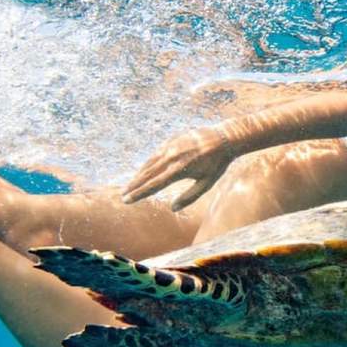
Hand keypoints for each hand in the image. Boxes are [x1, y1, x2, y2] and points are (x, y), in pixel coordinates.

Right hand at [122, 125, 236, 210]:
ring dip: (138, 175)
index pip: (154, 184)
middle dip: (134, 186)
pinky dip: (147, 164)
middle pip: (147, 174)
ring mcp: (170, 147)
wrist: (224, 138)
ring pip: (149, 163)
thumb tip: (172, 208)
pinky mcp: (171, 140)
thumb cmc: (217, 164)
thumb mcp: (206, 183)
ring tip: (129, 186)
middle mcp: (172, 157)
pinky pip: (155, 154)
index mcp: (180, 169)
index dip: (139, 193)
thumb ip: (190, 197)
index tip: (127, 200)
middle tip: (123, 196)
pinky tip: (142, 172)